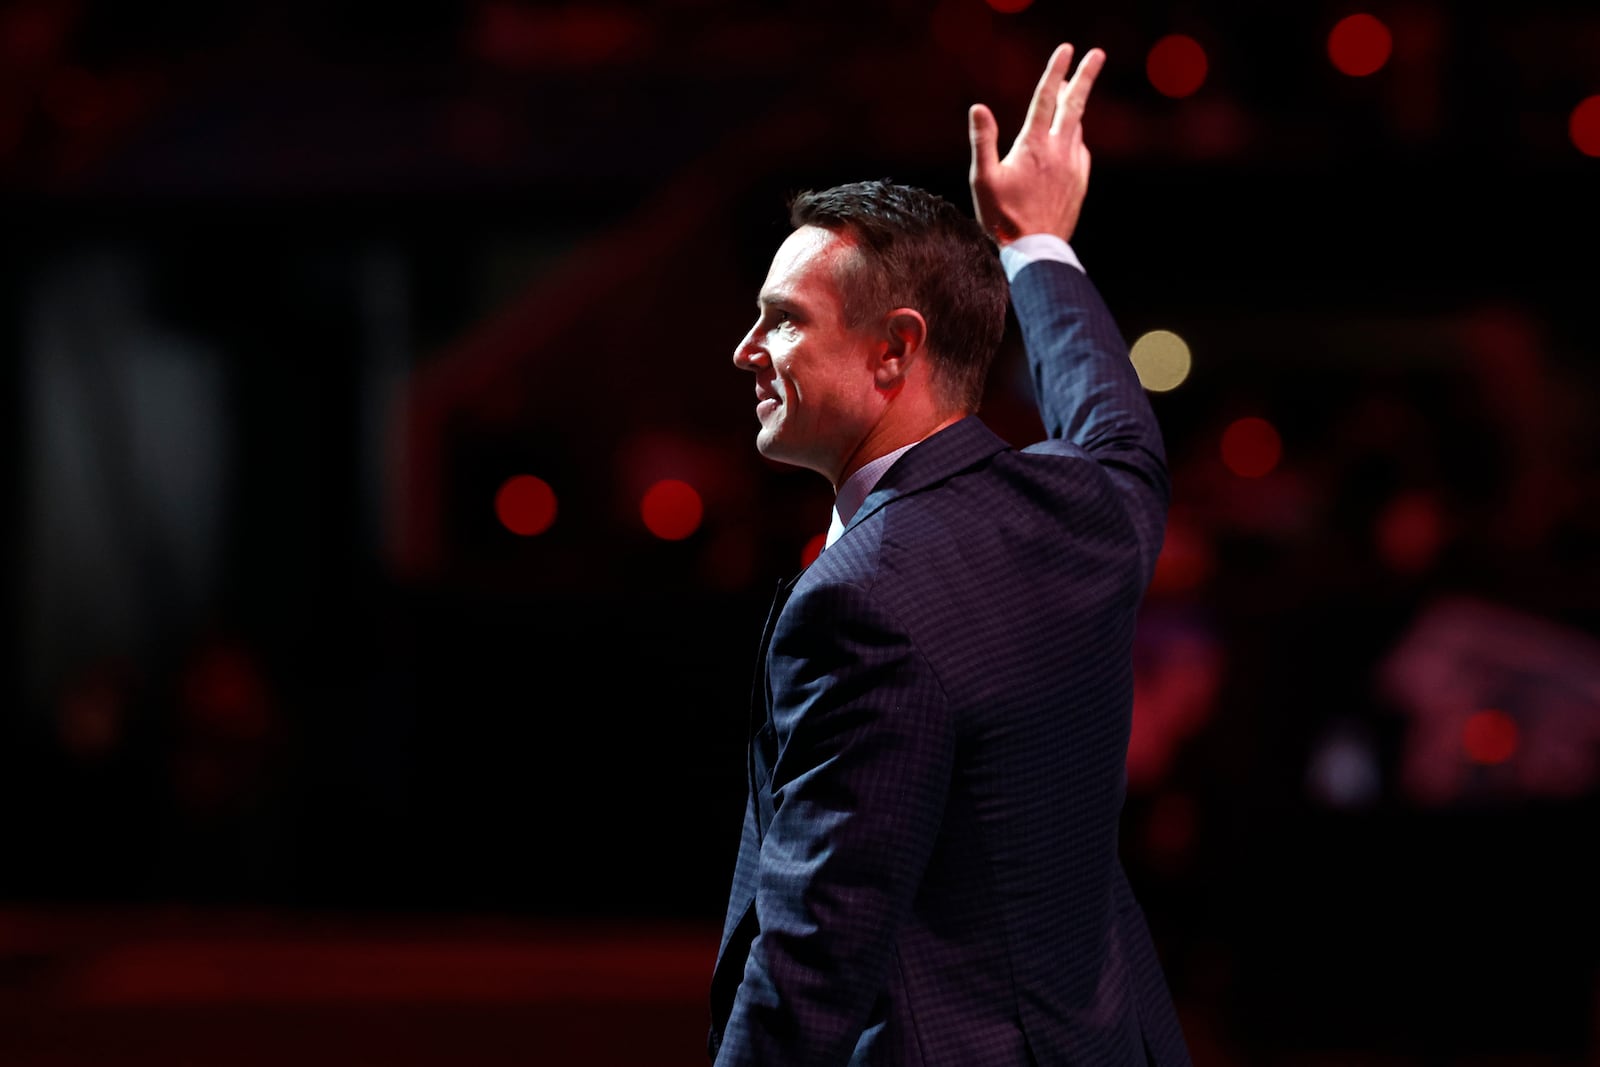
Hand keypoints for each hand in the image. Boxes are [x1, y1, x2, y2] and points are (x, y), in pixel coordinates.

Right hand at [968, 43, 1104, 245]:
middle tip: (1097, 54)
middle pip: (1075, 105)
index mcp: (1033, 146)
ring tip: (1073, 91)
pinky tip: (1071, 137)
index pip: (1046, 99)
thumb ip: (982, 141)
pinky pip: (1081, 150)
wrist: (1035, 251)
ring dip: (1077, 105)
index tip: (1066, 50)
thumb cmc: (1002, 218)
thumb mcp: (983, 180)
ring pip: (1078, 126)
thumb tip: (978, 108)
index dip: (1055, 71)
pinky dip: (1075, 136)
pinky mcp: (1079, 182)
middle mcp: (1058, 151)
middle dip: (1085, 77)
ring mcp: (1073, 166)